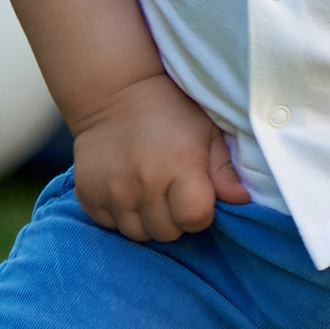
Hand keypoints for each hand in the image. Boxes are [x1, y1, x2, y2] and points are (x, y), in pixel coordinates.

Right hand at [67, 73, 252, 241]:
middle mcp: (144, 183)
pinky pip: (110, 225)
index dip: (199, 214)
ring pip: (138, 234)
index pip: (194, 219)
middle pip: (167, 233)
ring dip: (147, 220)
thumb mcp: (207, 131)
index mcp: (179, 166)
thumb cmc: (172, 112)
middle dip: (174, 219)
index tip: (196, 198)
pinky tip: (126, 190)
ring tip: (149, 192)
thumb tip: (241, 200)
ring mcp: (113, 191)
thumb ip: (224, 170)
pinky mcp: (88, 195)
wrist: (116, 95)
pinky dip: (120, 215)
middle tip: (171, 192)